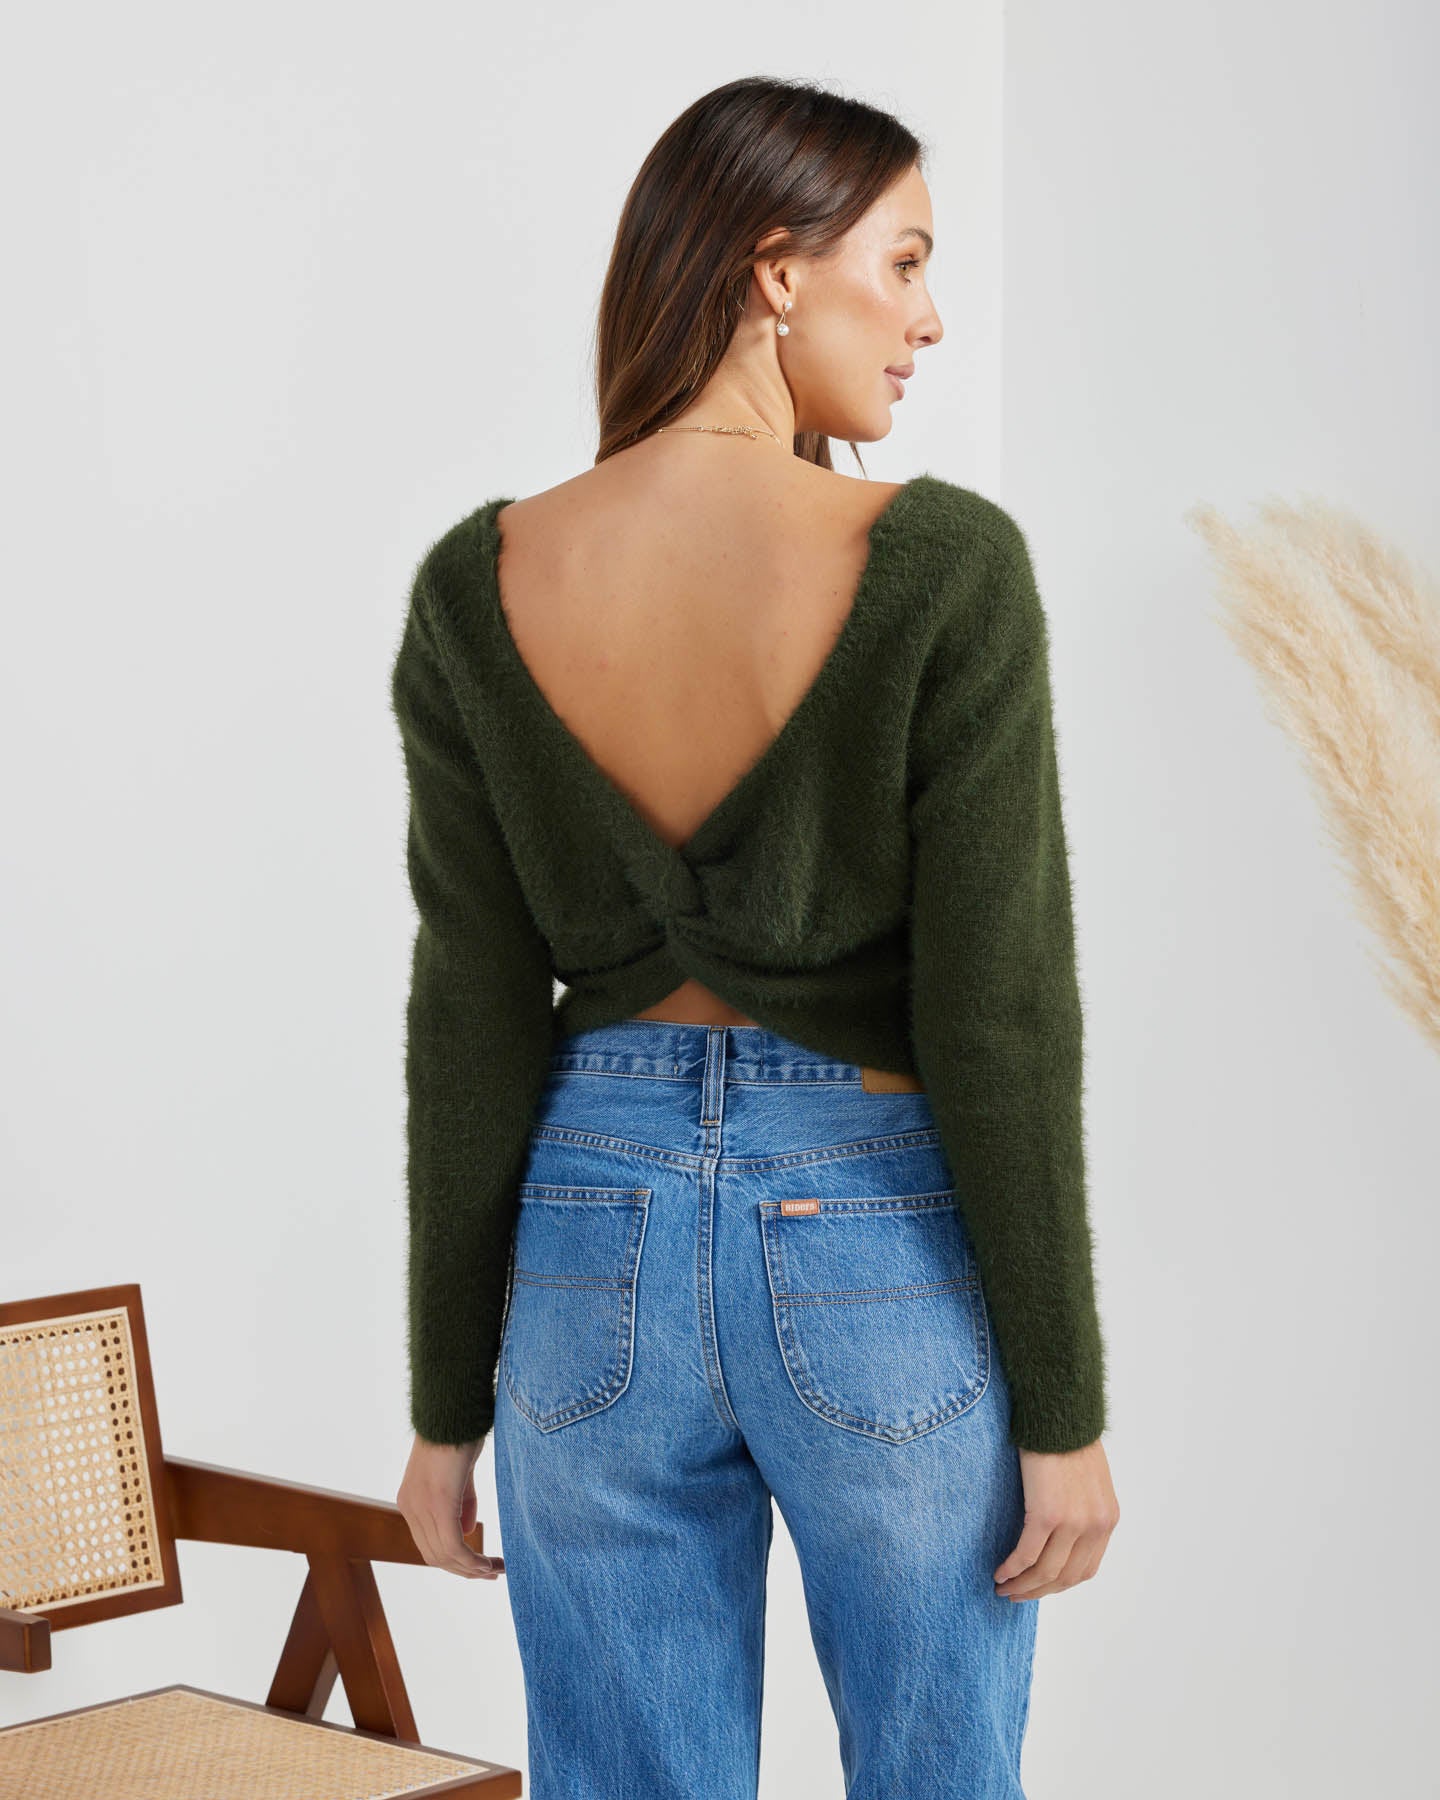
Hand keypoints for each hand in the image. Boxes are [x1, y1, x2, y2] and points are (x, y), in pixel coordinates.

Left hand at [396, 1433, 500, 1578]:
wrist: (453, 1406)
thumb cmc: (459, 1432)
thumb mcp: (459, 1473)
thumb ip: (461, 1502)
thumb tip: (467, 1531)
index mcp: (411, 1500)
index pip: (429, 1544)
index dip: (454, 1561)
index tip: (479, 1567)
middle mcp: (410, 1507)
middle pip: (434, 1556)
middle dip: (464, 1570)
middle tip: (491, 1574)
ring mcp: (420, 1506)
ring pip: (444, 1555)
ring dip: (471, 1569)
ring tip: (496, 1569)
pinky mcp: (438, 1503)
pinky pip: (453, 1546)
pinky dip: (471, 1561)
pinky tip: (488, 1564)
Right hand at [994, 1437, 1119, 1600]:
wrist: (1060, 1411)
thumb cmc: (1067, 1437)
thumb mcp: (1087, 1478)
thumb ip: (1080, 1506)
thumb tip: (1060, 1530)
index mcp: (1106, 1519)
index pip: (1085, 1569)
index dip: (1059, 1583)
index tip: (1038, 1585)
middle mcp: (1095, 1526)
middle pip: (1066, 1577)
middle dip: (1039, 1590)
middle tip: (1016, 1594)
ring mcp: (1073, 1523)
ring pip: (1046, 1572)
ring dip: (1023, 1585)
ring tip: (1004, 1587)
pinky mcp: (1048, 1515)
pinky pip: (1027, 1554)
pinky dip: (1012, 1568)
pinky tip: (999, 1571)